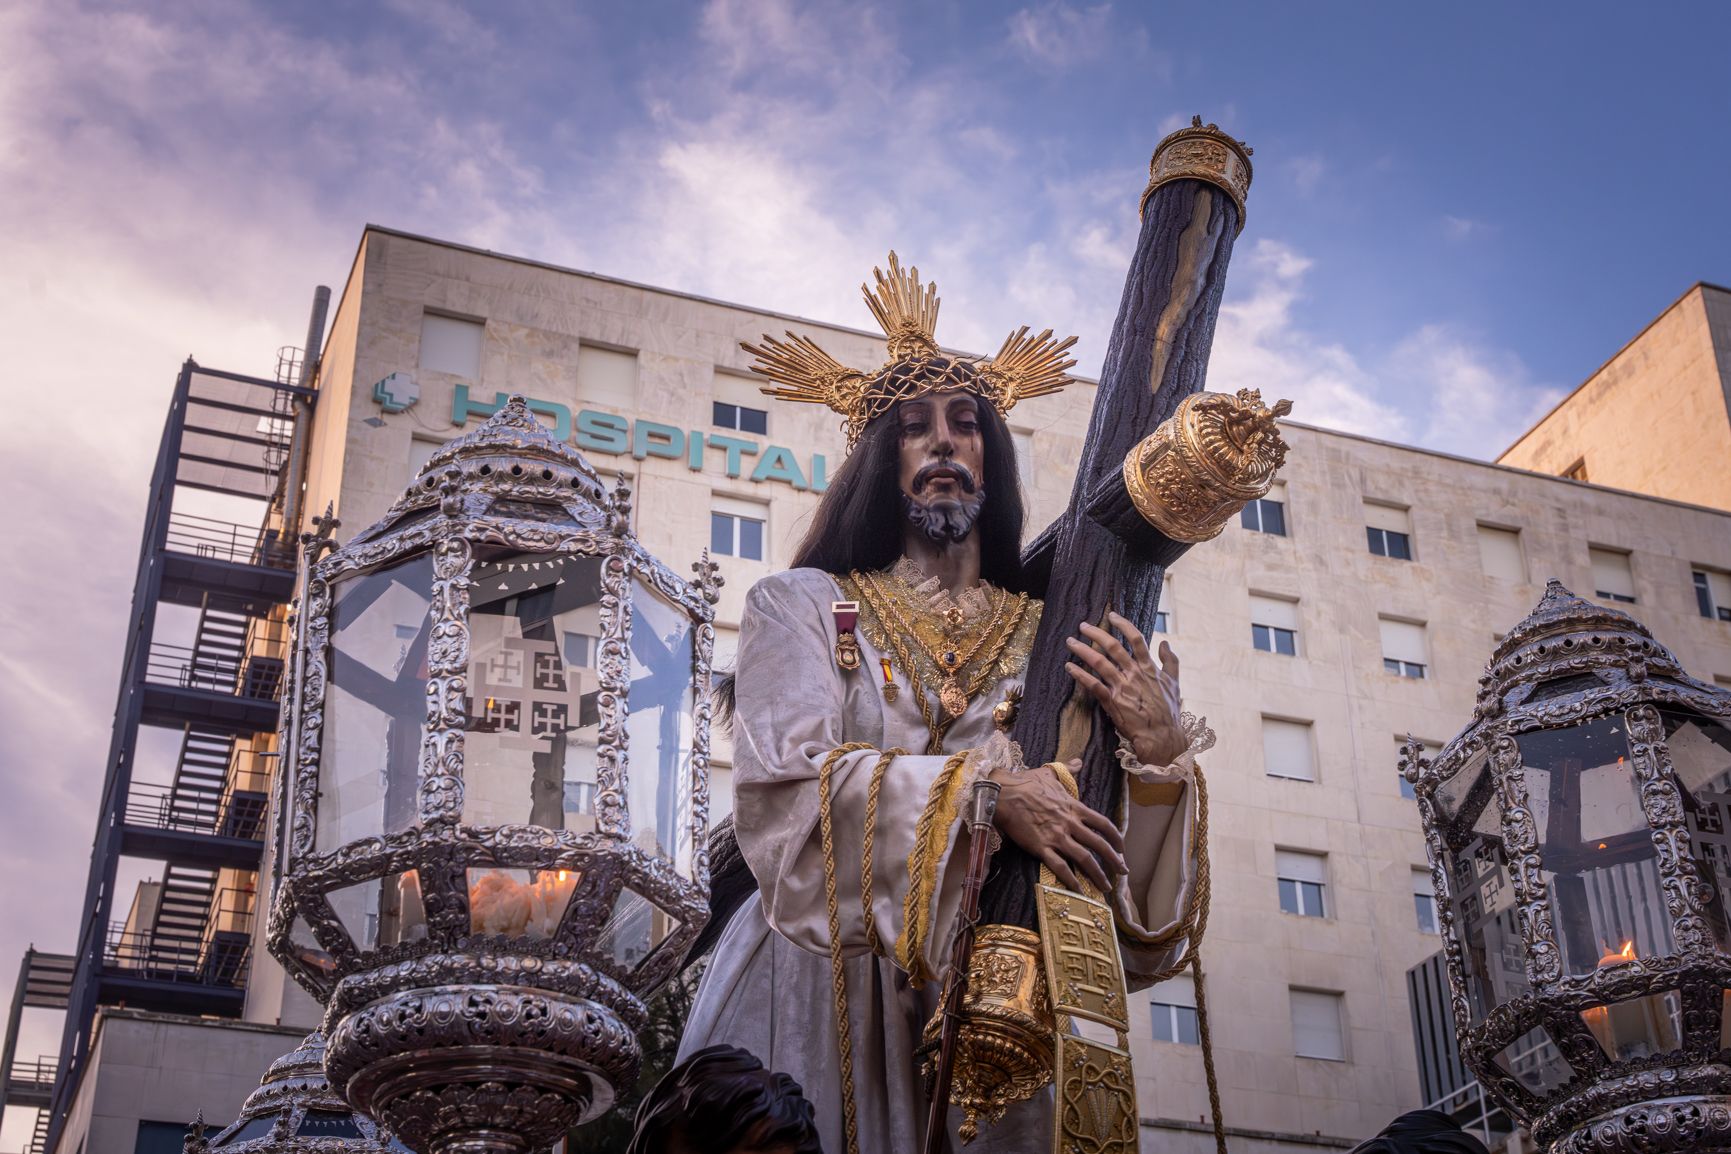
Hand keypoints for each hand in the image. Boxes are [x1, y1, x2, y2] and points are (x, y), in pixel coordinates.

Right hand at [990, 759, 1125, 893]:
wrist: (1003, 793)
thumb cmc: (1025, 782)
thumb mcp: (1050, 773)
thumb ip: (1068, 769)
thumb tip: (1079, 761)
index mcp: (1074, 807)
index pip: (1103, 824)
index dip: (1116, 838)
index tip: (1122, 848)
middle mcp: (1070, 823)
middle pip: (1099, 845)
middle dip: (1114, 860)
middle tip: (1123, 872)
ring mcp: (1056, 837)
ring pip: (1084, 859)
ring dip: (1098, 874)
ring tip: (1106, 887)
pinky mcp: (1041, 848)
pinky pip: (1060, 867)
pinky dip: (1071, 881)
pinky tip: (1079, 891)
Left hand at [1065, 612, 1185, 766]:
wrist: (1162, 736)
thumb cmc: (1168, 711)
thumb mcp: (1174, 683)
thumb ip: (1171, 661)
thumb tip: (1165, 643)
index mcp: (1149, 668)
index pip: (1136, 639)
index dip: (1124, 625)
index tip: (1112, 616)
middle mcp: (1134, 674)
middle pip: (1113, 647)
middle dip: (1096, 633)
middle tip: (1083, 625)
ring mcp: (1122, 687)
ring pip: (1100, 662)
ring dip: (1083, 650)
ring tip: (1070, 642)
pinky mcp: (1112, 702)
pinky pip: (1093, 685)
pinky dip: (1080, 674)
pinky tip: (1069, 666)